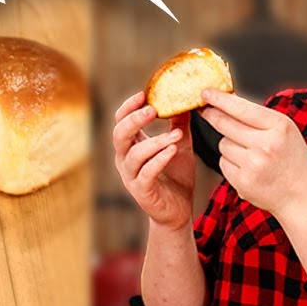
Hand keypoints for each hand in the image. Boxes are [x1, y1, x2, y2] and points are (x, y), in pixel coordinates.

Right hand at [111, 90, 194, 230]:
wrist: (178, 211)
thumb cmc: (176, 177)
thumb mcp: (179, 145)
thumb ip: (179, 124)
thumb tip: (186, 99)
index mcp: (131, 146)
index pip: (121, 121)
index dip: (129, 107)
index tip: (144, 94)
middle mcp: (125, 160)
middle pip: (119, 135)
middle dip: (134, 120)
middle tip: (152, 109)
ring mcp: (131, 177)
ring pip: (134, 154)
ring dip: (155, 141)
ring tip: (176, 134)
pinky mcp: (142, 191)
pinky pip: (147, 173)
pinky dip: (159, 160)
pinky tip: (172, 150)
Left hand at [198, 88, 306, 213]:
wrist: (304, 196)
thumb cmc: (294, 161)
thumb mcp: (286, 131)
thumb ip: (259, 117)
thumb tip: (229, 101)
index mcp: (279, 127)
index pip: (241, 108)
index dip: (220, 99)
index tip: (206, 93)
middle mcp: (266, 145)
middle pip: (225, 124)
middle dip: (213, 116)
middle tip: (207, 111)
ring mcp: (253, 165)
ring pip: (223, 144)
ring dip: (229, 145)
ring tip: (250, 153)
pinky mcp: (243, 182)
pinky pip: (223, 163)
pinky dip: (230, 163)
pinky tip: (247, 167)